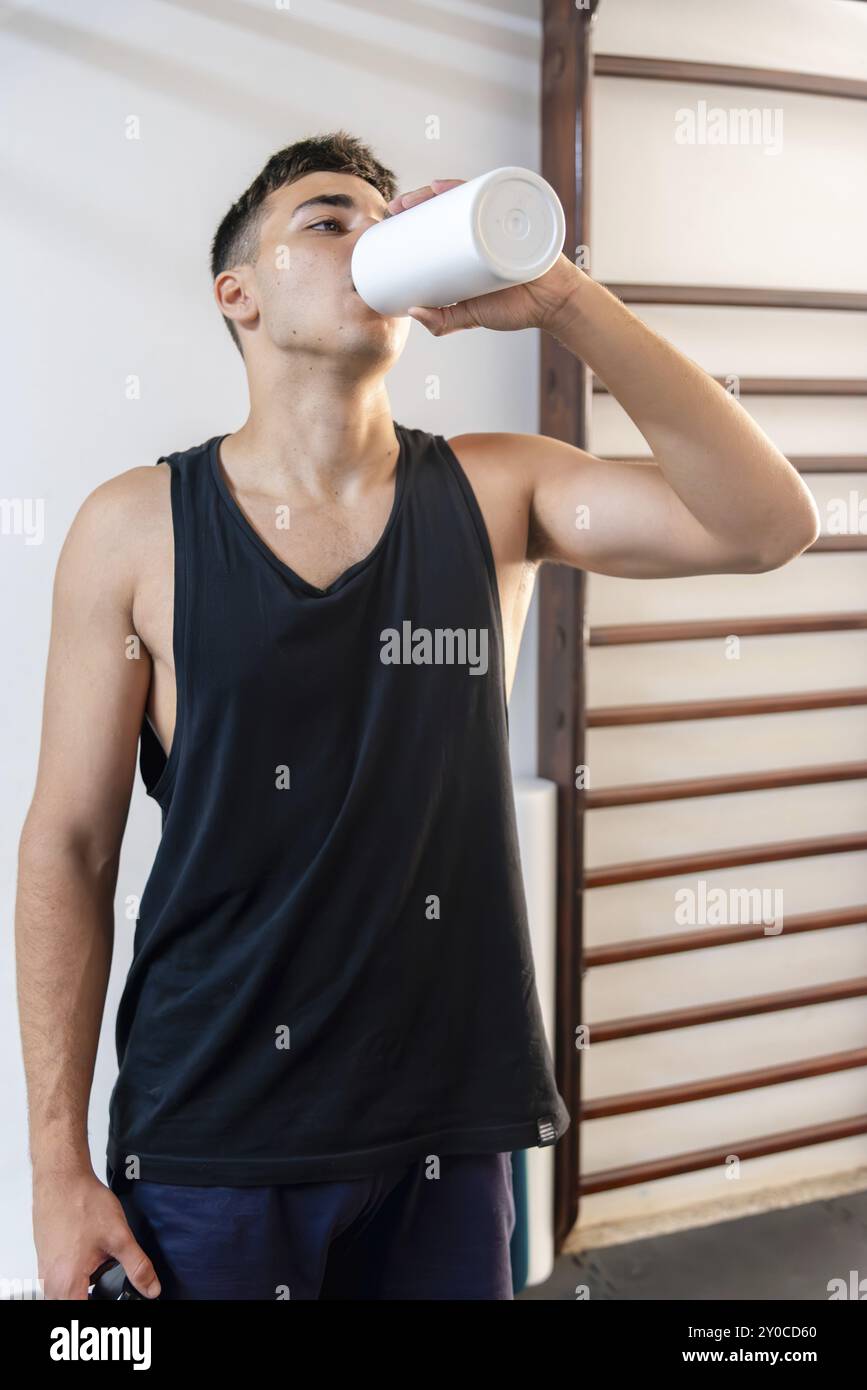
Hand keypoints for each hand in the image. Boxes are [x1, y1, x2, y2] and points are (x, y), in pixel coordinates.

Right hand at [33, 1168, 161, 1299]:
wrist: (61, 1179)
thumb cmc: (82, 1202)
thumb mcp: (119, 1236)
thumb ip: (138, 1266)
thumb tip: (151, 1289)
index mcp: (68, 1283)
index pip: (82, 1315)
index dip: (103, 1311)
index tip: (116, 1301)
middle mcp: (50, 1283)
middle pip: (71, 1307)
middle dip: (94, 1300)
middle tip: (110, 1288)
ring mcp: (45, 1273)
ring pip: (63, 1297)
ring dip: (83, 1293)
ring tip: (101, 1275)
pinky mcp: (45, 1263)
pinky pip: (58, 1284)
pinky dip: (75, 1282)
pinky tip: (90, 1263)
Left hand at [385, 180, 579, 335]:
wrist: (553, 306)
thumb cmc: (514, 308)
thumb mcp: (470, 316)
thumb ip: (442, 322)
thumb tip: (412, 312)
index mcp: (468, 243)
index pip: (437, 220)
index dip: (412, 215)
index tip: (390, 218)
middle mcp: (481, 226)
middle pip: (445, 203)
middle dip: (417, 199)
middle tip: (397, 206)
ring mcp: (499, 220)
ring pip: (463, 196)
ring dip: (436, 190)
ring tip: (416, 196)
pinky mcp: (516, 218)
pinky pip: (494, 195)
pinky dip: (470, 187)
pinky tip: (448, 186)